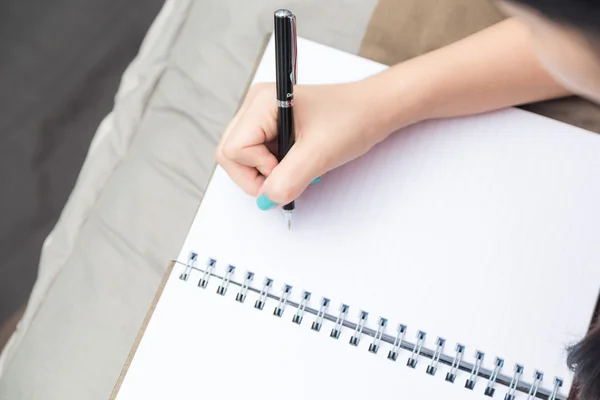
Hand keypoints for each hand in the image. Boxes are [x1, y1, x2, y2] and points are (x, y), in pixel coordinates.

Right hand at [215, 79, 414, 208]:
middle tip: (290, 175)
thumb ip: (288, 180)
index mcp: (262, 102)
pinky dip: (275, 167)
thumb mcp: (320, 154)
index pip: (232, 151)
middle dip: (257, 175)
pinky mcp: (271, 126)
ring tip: (298, 166)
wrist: (375, 110)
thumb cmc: (353, 120)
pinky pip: (257, 155)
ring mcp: (262, 115)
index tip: (288, 169)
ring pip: (242, 158)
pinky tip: (297, 161)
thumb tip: (265, 201)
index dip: (258, 169)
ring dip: (267, 172)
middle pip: (230, 154)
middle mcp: (255, 105)